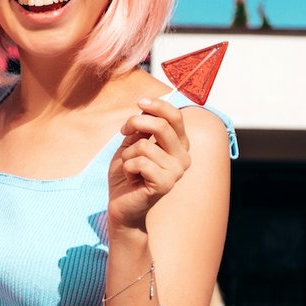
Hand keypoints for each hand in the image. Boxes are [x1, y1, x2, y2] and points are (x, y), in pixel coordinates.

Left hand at [107, 98, 190, 230]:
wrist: (122, 204)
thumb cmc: (128, 172)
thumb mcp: (133, 142)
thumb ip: (142, 126)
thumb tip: (146, 106)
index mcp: (178, 144)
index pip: (175, 116)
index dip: (157, 105)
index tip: (139, 102)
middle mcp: (183, 156)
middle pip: (162, 126)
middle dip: (136, 123)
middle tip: (124, 132)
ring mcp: (177, 171)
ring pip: (145, 146)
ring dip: (128, 154)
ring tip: (130, 167)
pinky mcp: (166, 184)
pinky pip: (140, 163)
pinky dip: (128, 168)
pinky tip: (131, 178)